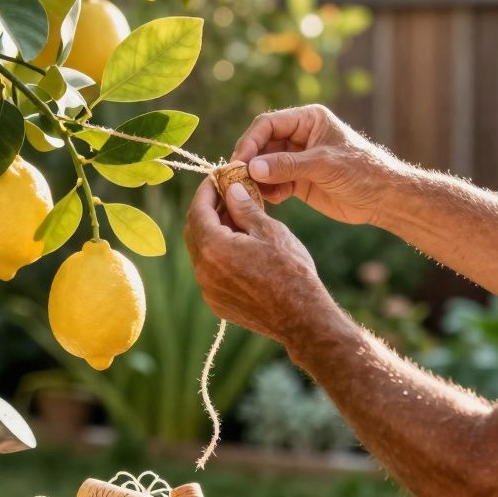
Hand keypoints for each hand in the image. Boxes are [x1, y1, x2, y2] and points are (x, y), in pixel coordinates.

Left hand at [185, 175, 340, 348]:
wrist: (302, 318)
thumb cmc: (291, 271)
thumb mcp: (269, 231)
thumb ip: (244, 208)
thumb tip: (230, 189)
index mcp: (214, 248)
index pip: (197, 211)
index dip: (206, 191)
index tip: (216, 178)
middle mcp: (204, 271)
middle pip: (195, 231)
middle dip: (209, 211)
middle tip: (229, 197)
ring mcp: (208, 290)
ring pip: (202, 252)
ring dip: (214, 234)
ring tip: (240, 223)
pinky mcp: (217, 303)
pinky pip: (211, 272)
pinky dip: (220, 256)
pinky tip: (242, 250)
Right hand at [232, 105, 407, 225]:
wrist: (384, 198)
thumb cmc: (362, 171)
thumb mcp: (323, 164)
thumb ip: (287, 165)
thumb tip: (252, 168)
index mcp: (308, 120)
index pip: (268, 124)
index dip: (251, 141)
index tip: (240, 161)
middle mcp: (300, 136)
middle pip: (262, 145)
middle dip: (250, 162)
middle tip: (238, 180)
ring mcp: (298, 159)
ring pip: (265, 165)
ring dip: (257, 179)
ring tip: (255, 193)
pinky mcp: (299, 181)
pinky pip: (274, 183)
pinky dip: (269, 191)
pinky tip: (274, 200)